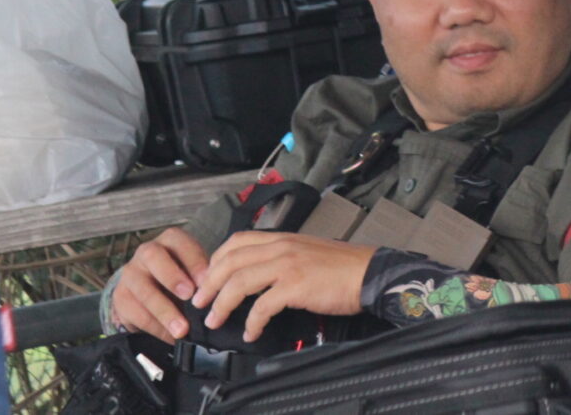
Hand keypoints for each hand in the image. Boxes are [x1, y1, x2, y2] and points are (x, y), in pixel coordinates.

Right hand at [110, 227, 209, 341]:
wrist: (146, 292)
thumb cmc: (178, 278)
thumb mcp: (192, 271)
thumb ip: (202, 277)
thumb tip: (219, 294)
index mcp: (169, 241)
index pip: (179, 242)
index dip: (193, 260)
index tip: (206, 280)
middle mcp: (146, 252)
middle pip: (153, 257)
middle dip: (172, 276)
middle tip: (189, 296)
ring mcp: (130, 274)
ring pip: (144, 290)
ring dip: (165, 311)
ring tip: (182, 329)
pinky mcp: (120, 297)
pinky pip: (136, 313)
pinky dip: (155, 327)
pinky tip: (170, 336)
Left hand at [192, 232, 376, 342]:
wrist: (369, 273)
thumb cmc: (343, 267)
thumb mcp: (307, 251)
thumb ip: (283, 256)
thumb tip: (260, 275)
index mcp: (282, 238)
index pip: (236, 241)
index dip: (215, 261)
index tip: (207, 279)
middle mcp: (281, 247)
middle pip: (230, 261)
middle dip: (209, 284)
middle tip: (200, 302)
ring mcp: (288, 265)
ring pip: (239, 281)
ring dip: (222, 303)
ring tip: (215, 319)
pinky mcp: (296, 286)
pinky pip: (262, 306)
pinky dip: (251, 322)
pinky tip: (251, 332)